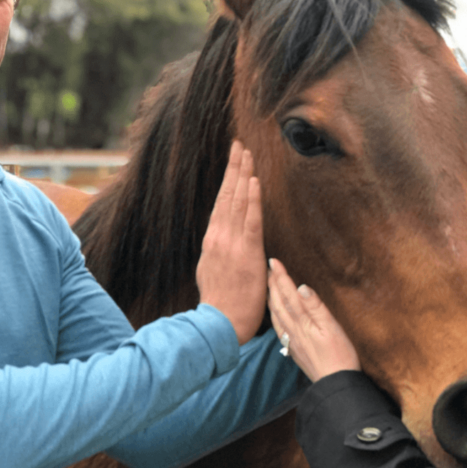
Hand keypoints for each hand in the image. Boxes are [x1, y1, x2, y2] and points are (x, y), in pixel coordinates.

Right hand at [196, 141, 266, 344]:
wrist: (220, 322)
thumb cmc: (222, 302)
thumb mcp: (214, 271)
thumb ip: (222, 252)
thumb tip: (226, 242)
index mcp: (212, 241)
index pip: (221, 204)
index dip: (228, 181)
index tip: (233, 162)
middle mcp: (218, 237)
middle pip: (227, 195)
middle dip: (234, 168)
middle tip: (239, 145)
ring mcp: (231, 242)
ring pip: (237, 201)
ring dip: (243, 175)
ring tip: (246, 153)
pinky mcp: (246, 251)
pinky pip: (251, 219)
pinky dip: (252, 198)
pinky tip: (254, 180)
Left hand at [267, 258, 360, 380]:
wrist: (335, 384)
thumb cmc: (340, 356)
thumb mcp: (332, 328)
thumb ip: (316, 307)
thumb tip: (302, 287)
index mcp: (302, 322)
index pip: (288, 294)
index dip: (281, 277)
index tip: (273, 261)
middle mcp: (292, 331)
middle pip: (278, 303)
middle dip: (272, 284)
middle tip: (269, 268)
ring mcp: (291, 341)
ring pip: (275, 315)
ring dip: (271, 298)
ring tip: (269, 286)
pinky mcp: (294, 349)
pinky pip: (278, 327)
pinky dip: (274, 315)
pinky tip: (276, 314)